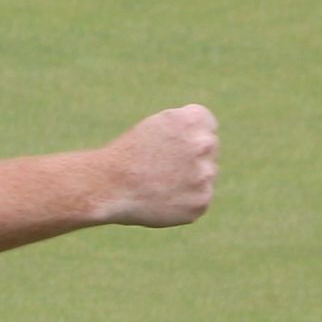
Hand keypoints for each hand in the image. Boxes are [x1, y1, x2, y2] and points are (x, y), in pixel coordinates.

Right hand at [104, 104, 217, 227]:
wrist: (110, 186)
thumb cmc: (130, 154)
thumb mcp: (158, 127)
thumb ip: (188, 131)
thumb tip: (211, 148)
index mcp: (193, 119)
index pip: (207, 125)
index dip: (186, 136)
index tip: (169, 145)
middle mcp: (204, 144)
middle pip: (209, 150)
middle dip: (191, 158)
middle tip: (162, 166)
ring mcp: (205, 175)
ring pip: (205, 176)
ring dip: (189, 180)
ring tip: (160, 183)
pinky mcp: (202, 201)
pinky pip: (200, 199)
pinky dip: (185, 202)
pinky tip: (163, 198)